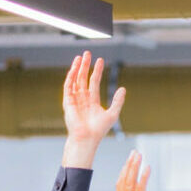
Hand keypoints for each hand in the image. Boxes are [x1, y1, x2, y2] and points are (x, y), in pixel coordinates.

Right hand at [60, 51, 126, 168]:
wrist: (87, 137)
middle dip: (85, 65)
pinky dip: (71, 76)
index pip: (94, 82)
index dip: (97, 71)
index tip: (100, 60)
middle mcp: (82, 99)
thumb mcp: (113, 113)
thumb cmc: (99, 130)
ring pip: (75, 80)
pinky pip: (68, 86)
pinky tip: (74, 68)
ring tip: (80, 57)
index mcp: (92, 101)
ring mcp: (74, 99)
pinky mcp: (68, 101)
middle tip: (87, 53)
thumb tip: (123, 89)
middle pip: (83, 78)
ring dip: (77, 68)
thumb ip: (117, 101)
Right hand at [112, 150, 153, 190]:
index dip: (124, 172)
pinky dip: (143, 176)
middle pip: (123, 178)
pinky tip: (147, 167)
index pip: (120, 185)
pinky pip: (140, 186)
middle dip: (128, 164)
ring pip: (129, 180)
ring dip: (134, 166)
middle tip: (133, 153)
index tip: (128, 162)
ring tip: (138, 154)